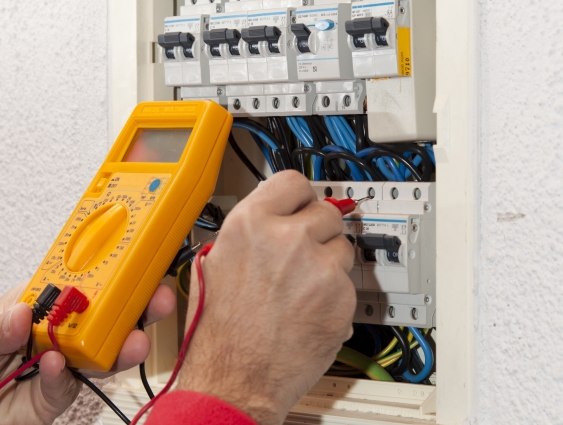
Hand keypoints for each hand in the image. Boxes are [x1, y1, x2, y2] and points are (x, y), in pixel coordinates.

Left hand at [0, 282, 174, 424]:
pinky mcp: (61, 391)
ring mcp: (66, 360)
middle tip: (156, 298)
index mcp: (45, 301)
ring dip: (124, 344)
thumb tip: (22, 313)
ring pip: (106, 350)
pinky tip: (56, 366)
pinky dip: (64, 375)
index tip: (133, 259)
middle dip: (139, 304)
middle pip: (110, 313)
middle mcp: (64, 328)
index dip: (112, 268)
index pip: (84, 279)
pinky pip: (70, 383)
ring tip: (133, 342)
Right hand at [177, 171, 356, 424]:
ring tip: (302, 289)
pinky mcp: (341, 295)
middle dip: (316, 231)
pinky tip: (310, 310)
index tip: (303, 204)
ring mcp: (317, 266)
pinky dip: (336, 294)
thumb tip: (271, 214)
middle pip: (325, 211)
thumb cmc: (220, 333)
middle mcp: (286, 238)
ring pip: (342, 245)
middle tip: (302, 255)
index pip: (293, 181)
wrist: (235, 380)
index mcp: (249, 224)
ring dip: (329, 262)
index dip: (299, 196)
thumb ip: (248, 233)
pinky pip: (348, 281)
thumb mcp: (214, 265)